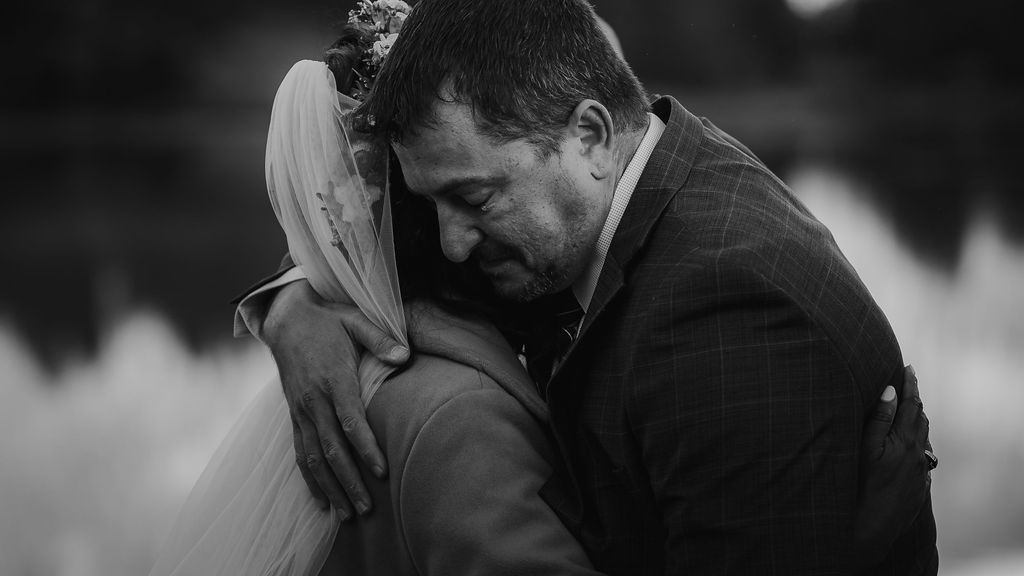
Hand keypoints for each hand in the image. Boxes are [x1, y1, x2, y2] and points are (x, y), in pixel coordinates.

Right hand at [261, 280, 409, 517]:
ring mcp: (300, 411)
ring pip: (313, 458)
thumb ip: (380, 338)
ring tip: (347, 515)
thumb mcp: (355, 320)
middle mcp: (313, 400)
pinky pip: (300, 453)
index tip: (382, 471)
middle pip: (332, 449)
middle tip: (368, 508)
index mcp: (333, 379)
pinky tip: (321, 501)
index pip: (351, 421)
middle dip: (350, 481)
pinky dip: (310, 479)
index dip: (366, 448)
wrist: (286, 319)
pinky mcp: (294, 416)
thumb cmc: (328, 320)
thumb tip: (405, 355)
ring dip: (330, 488)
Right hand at [853, 365, 932, 567]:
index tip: (908, 368)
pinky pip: (923, 457)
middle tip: (909, 384)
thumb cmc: (861, 486)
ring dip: (918, 421)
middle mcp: (917, 454)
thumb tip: (891, 391)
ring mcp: (920, 471)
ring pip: (924, 439)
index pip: (911, 404)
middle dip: (916, 400)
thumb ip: (879, 419)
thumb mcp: (865, 448)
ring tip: (910, 410)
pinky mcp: (919, 486)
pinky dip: (918, 443)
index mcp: (904, 441)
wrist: (872, 528)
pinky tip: (909, 446)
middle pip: (921, 419)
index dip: (910, 384)